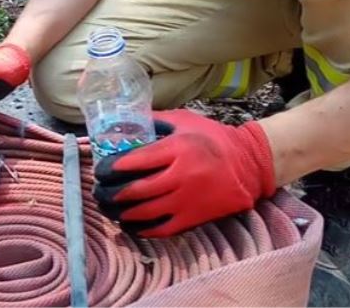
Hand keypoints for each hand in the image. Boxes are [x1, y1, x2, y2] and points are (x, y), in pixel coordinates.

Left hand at [93, 109, 275, 236]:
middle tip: (99, 191)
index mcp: (177, 148)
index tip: (100, 170)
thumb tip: (123, 122)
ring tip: (108, 208)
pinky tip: (129, 224)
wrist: (250, 163)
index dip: (111, 168)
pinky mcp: (195, 218)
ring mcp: (188, 200)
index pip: (134, 161)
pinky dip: (141, 228)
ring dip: (120, 212)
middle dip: (110, 193)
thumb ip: (154, 121)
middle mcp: (182, 176)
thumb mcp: (184, 120)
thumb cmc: (213, 138)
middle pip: (134, 191)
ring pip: (144, 213)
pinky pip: (161, 228)